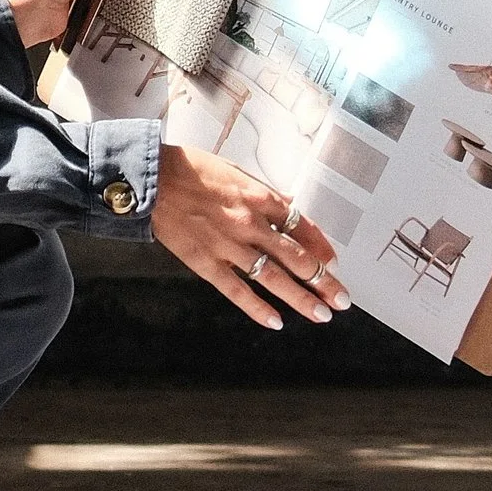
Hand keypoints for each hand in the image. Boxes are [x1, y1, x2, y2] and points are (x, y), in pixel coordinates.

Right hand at [151, 147, 349, 330]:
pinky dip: (257, 308)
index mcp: (259, 197)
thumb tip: (288, 205)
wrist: (150, 179)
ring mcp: (229, 246)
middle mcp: (250, 224)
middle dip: (323, 280)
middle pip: (297, 257)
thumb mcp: (236, 170)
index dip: (322, 247)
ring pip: (274, 279)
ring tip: (321, 315)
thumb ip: (263, 192)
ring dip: (301, 299)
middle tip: (341, 298)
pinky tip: (275, 321)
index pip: (302, 226)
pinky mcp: (206, 263)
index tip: (334, 262)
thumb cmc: (191, 168)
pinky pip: (237, 291)